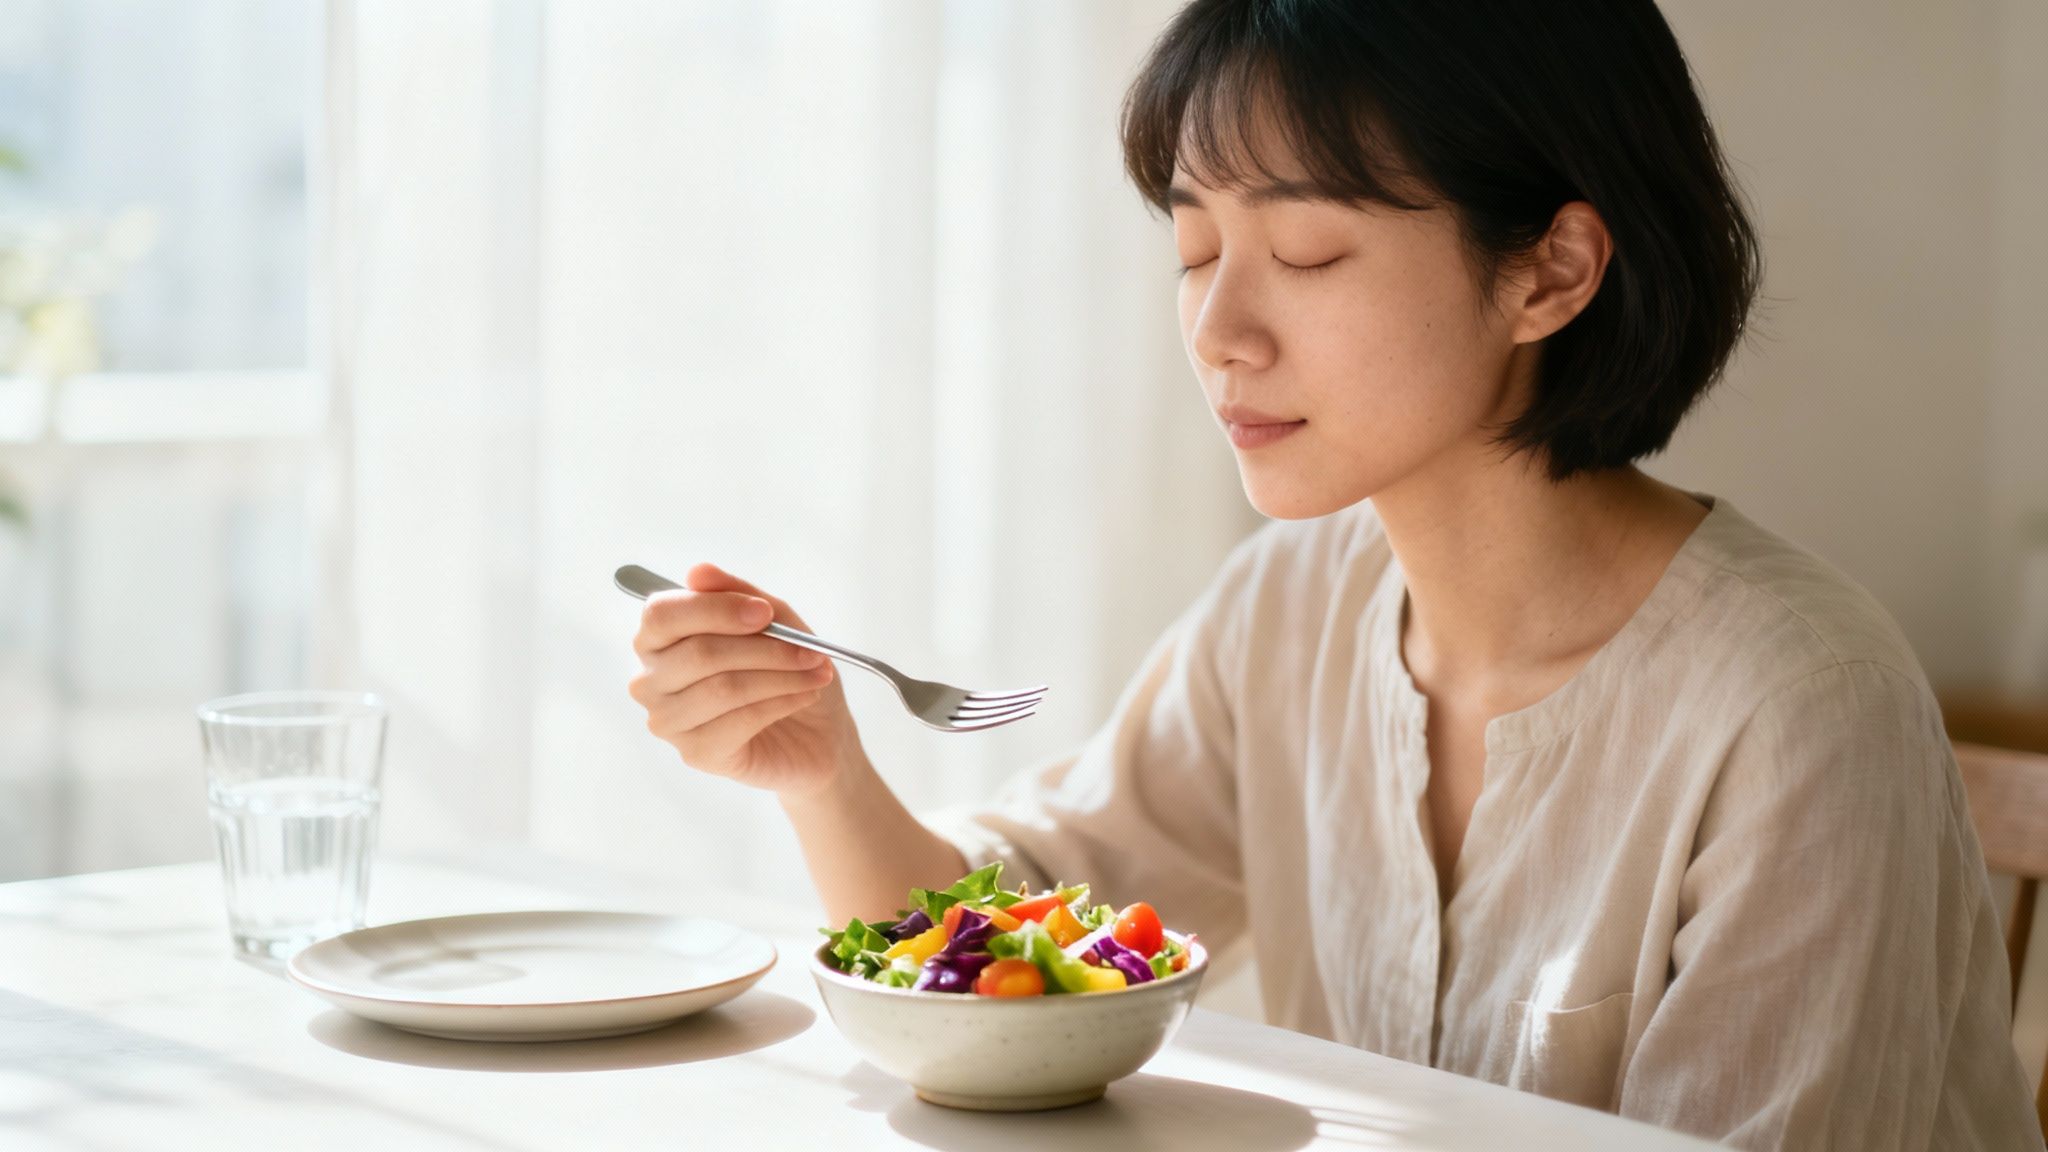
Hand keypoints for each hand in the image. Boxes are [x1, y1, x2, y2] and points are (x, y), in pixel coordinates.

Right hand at [629, 563, 862, 795]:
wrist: (816, 733)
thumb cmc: (785, 668)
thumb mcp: (774, 620)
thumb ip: (739, 594)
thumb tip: (698, 571)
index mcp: (658, 638)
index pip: (663, 614)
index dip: (716, 609)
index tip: (765, 614)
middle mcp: (650, 679)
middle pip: (699, 653)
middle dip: (766, 648)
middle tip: (811, 650)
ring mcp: (668, 721)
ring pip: (723, 688)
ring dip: (781, 676)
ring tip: (816, 673)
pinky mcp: (695, 754)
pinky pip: (738, 721)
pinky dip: (780, 703)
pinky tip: (804, 696)